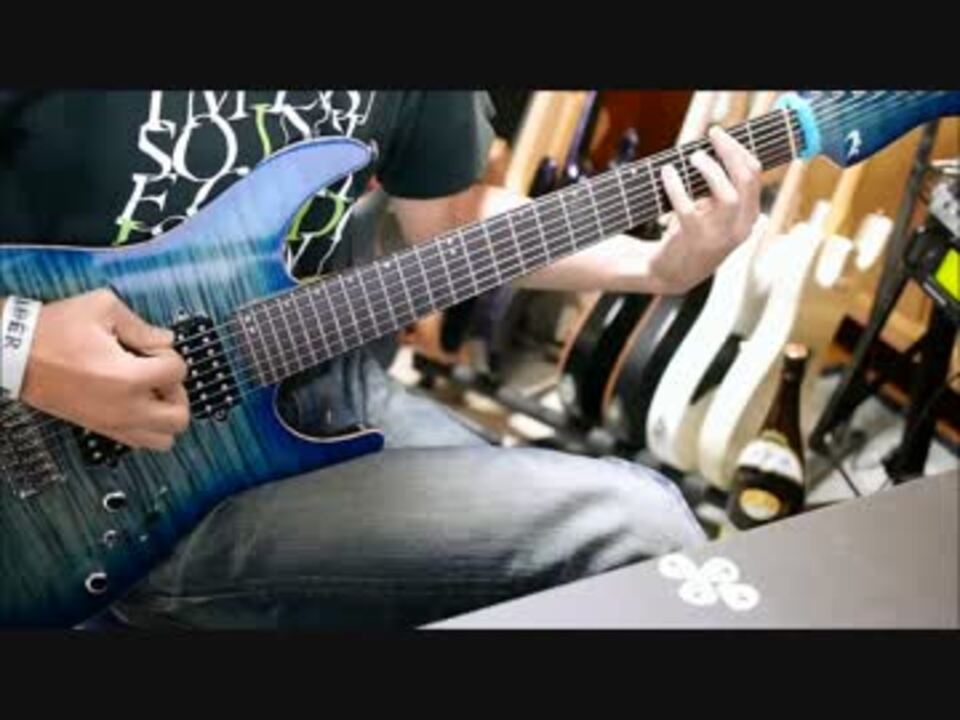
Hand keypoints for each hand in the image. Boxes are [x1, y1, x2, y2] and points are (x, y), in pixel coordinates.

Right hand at [20, 289, 189, 450]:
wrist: (14, 354)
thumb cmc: (54, 330)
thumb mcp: (102, 308)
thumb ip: (142, 325)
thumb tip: (166, 340)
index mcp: (129, 378)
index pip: (178, 372)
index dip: (170, 355)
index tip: (151, 349)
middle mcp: (125, 408)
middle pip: (180, 417)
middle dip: (177, 393)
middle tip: (159, 375)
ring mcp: (113, 423)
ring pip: (164, 439)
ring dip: (165, 414)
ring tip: (149, 392)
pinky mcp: (100, 429)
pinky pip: (140, 443)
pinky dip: (148, 426)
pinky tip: (134, 401)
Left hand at [648, 126, 762, 292]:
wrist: (671, 274)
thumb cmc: (692, 237)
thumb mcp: (715, 216)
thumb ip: (720, 191)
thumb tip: (713, 151)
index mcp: (748, 218)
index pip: (753, 177)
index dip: (738, 150)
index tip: (721, 135)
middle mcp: (739, 228)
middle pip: (745, 181)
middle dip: (730, 152)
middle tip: (712, 134)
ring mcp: (718, 236)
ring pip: (726, 195)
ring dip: (710, 170)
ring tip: (693, 156)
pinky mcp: (693, 240)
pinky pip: (688, 208)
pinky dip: (677, 186)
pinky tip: (668, 173)